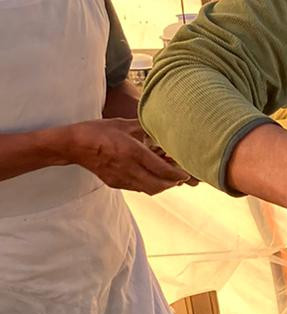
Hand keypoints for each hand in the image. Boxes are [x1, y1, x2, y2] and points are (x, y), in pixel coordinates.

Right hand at [66, 119, 189, 193]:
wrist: (73, 145)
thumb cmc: (97, 131)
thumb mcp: (122, 124)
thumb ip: (143, 126)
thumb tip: (160, 123)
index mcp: (132, 152)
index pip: (162, 169)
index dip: (177, 174)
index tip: (186, 172)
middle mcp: (129, 168)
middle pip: (159, 185)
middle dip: (172, 183)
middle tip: (179, 176)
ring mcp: (121, 178)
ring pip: (149, 190)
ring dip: (162, 186)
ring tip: (168, 178)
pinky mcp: (116, 183)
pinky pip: (138, 189)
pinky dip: (149, 185)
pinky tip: (151, 177)